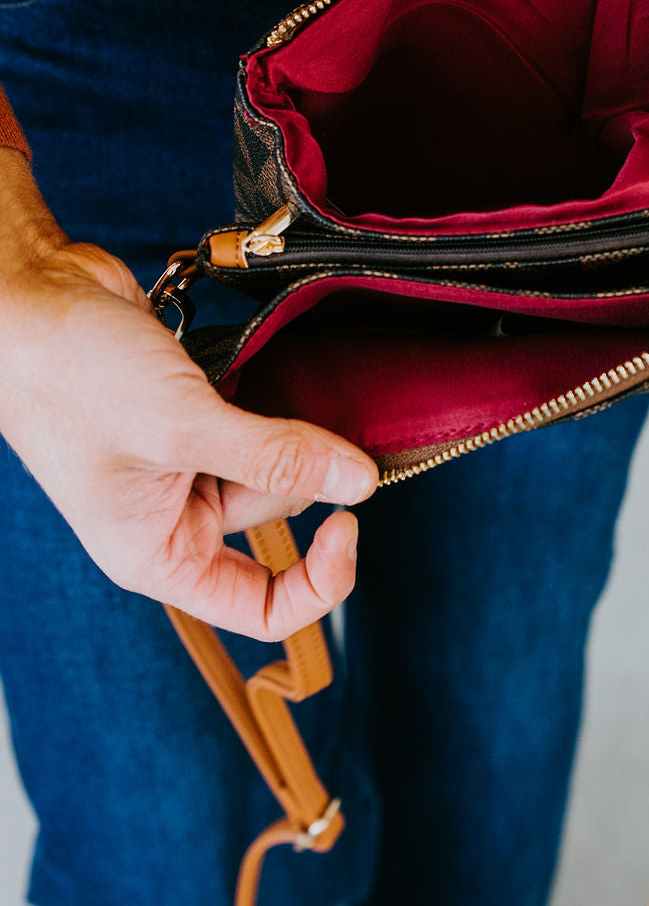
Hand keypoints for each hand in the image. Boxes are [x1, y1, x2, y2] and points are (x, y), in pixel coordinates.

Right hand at [0, 151, 377, 641]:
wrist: (27, 294)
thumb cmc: (67, 375)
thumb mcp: (182, 427)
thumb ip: (275, 458)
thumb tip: (358, 483)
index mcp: (158, 556)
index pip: (265, 610)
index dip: (319, 580)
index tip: (347, 522)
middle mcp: (173, 520)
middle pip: (278, 518)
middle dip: (296, 470)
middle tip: (292, 418)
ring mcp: (185, 467)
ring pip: (275, 463)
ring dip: (286, 427)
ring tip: (251, 382)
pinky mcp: (195, 418)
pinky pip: (259, 424)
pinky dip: (272, 400)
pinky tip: (252, 368)